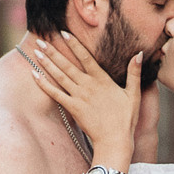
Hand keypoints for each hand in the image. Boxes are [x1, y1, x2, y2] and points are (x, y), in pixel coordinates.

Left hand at [30, 32, 140, 161]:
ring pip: (59, 76)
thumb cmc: (125, 119)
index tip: (63, 32)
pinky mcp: (72, 108)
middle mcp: (88, 85)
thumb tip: (139, 54)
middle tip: (41, 39)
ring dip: (46, 63)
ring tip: (36, 51)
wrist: (114, 140)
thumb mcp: (133, 94)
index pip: (86, 57)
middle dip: (53, 51)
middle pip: (67, 64)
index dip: (74, 44)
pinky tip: (34, 74)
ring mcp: (78, 97)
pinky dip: (44, 84)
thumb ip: (134, 73)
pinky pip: (55, 94)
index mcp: (102, 80)